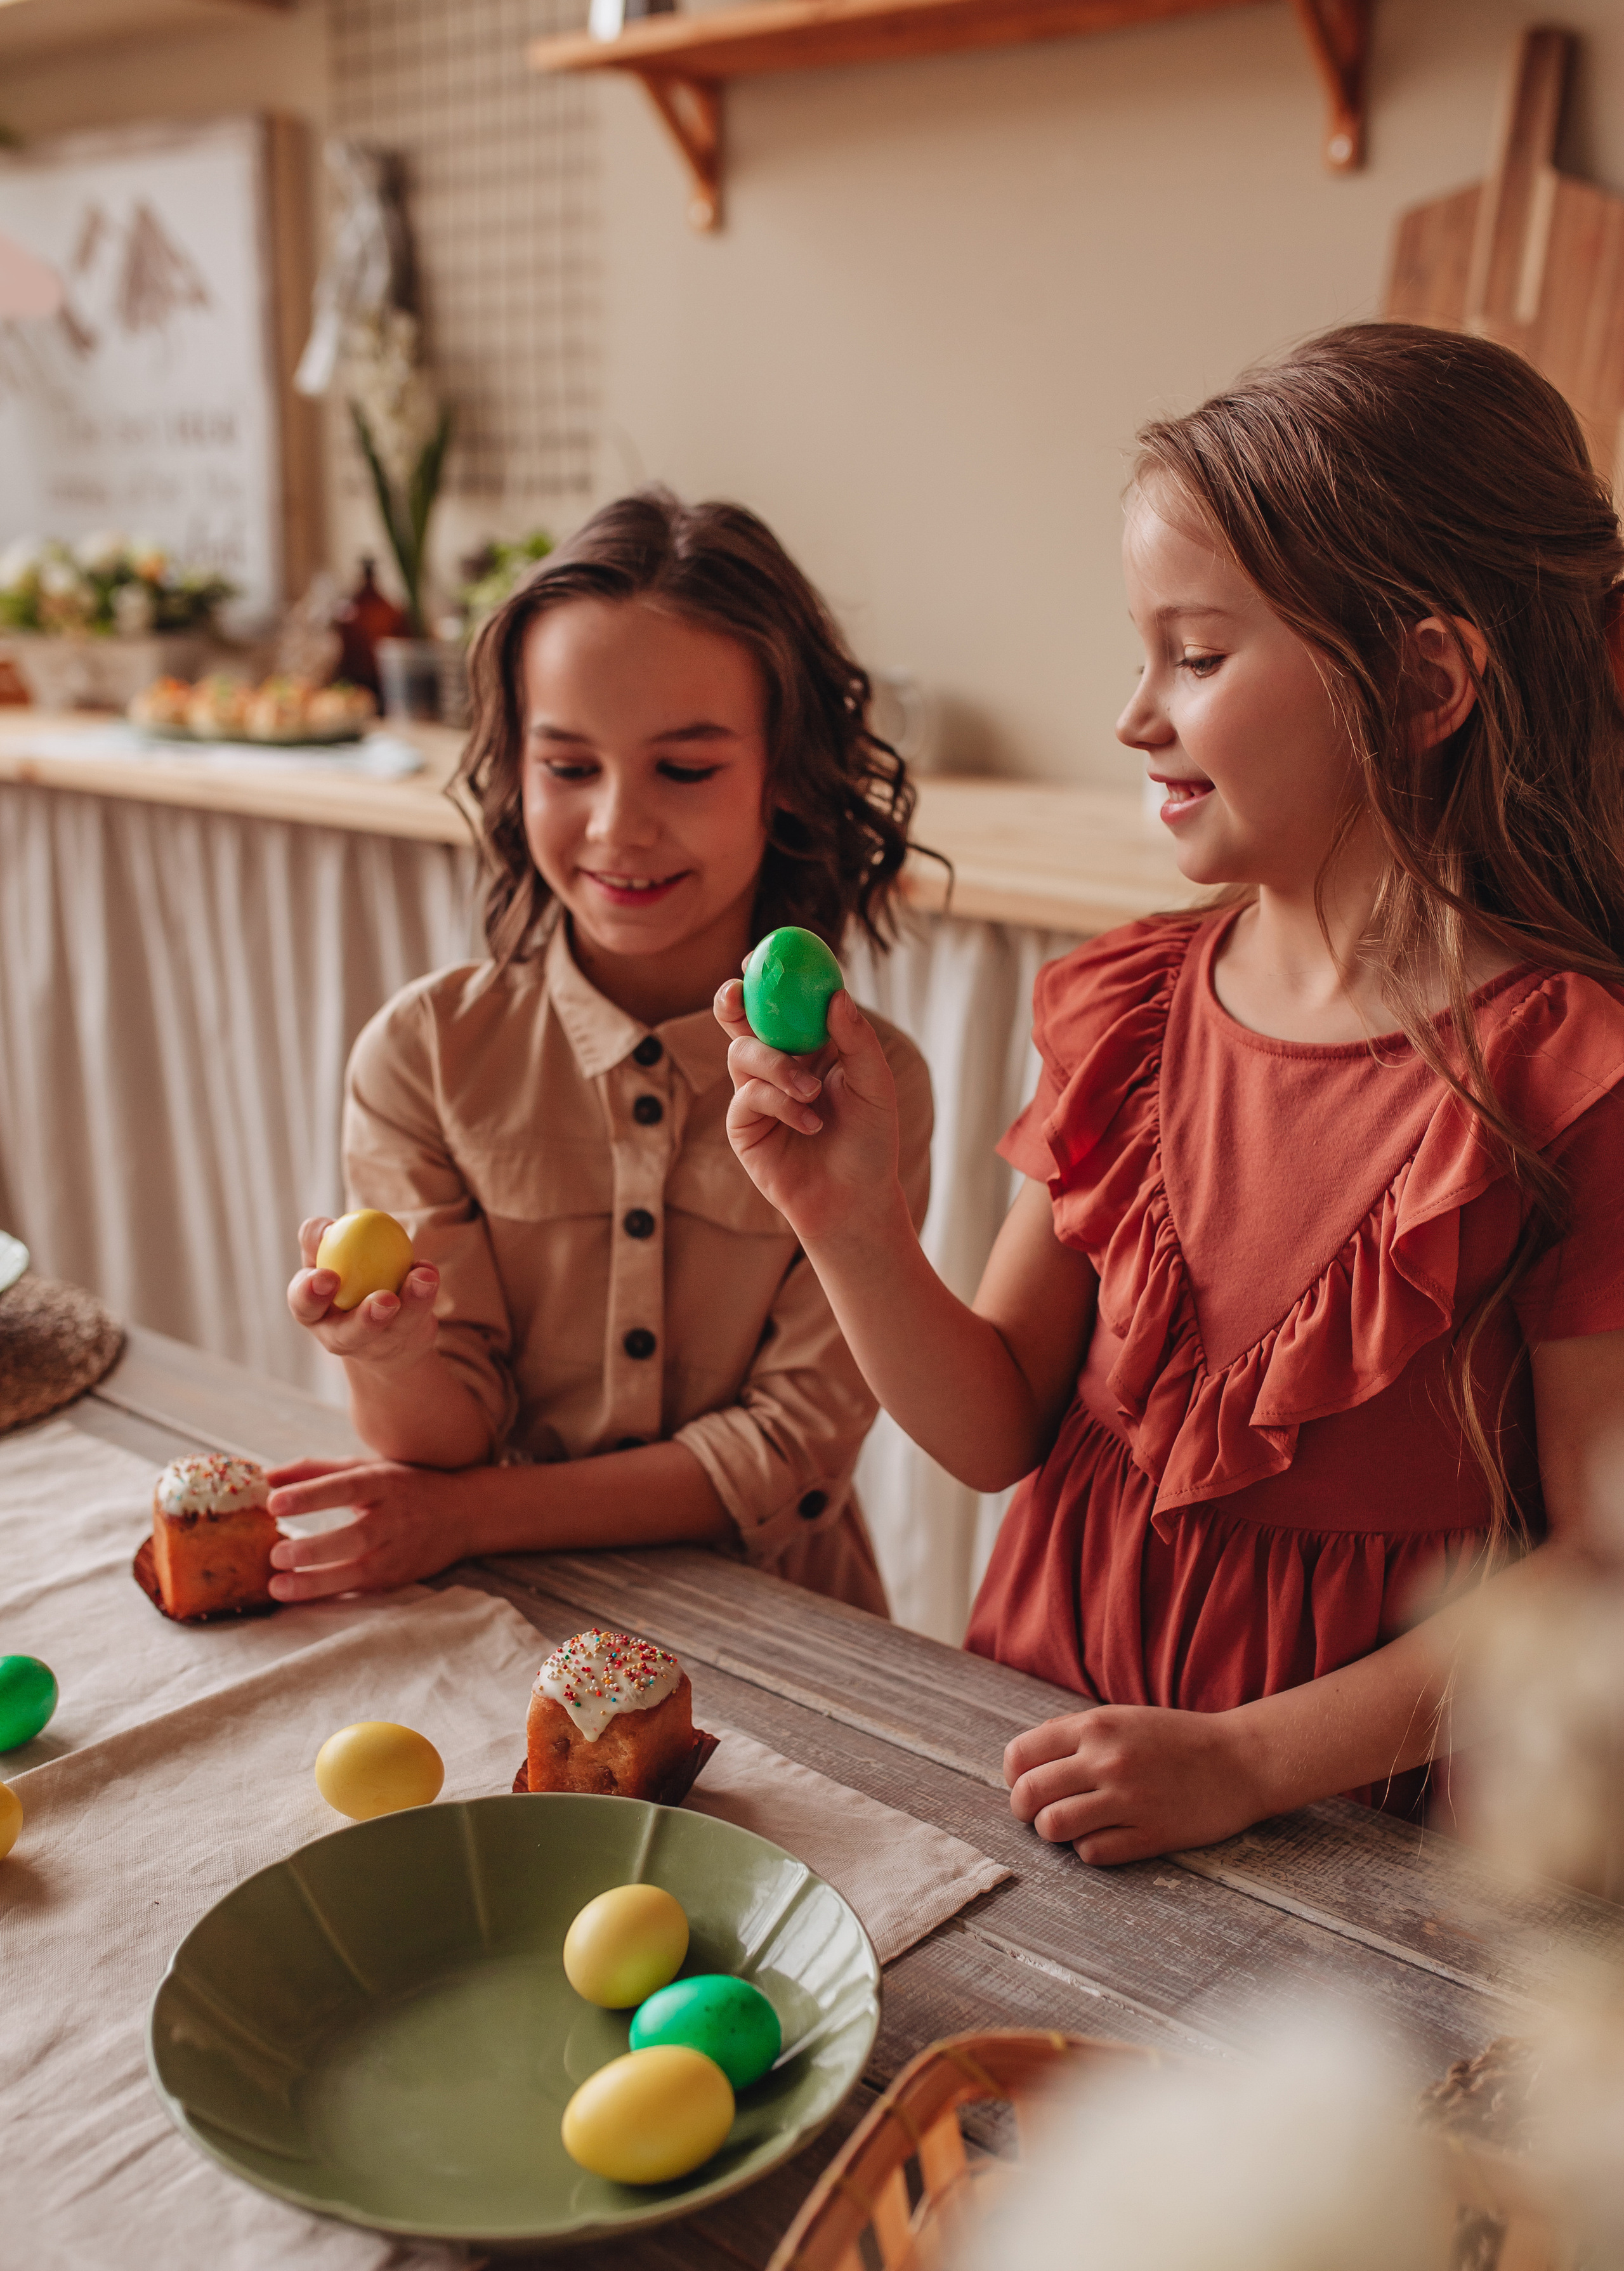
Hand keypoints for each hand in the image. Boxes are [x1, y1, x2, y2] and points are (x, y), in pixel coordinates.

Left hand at [265, 1456, 477, 1599]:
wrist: (464, 1513)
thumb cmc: (403, 1485)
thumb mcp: (366, 1468)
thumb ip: (314, 1471)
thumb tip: (264, 1476)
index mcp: (385, 1483)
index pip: (347, 1486)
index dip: (312, 1494)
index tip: (274, 1502)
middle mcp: (395, 1518)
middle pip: (356, 1536)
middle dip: (314, 1548)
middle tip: (275, 1554)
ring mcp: (399, 1552)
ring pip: (359, 1571)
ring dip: (317, 1581)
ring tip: (278, 1586)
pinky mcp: (397, 1578)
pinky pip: (361, 1589)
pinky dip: (329, 1594)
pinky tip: (298, 1597)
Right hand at [286, 1216, 440, 1374]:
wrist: (370, 1314)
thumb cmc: (339, 1275)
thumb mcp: (323, 1255)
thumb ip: (317, 1239)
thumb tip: (328, 1227)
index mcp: (311, 1312)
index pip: (302, 1304)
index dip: (312, 1294)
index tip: (329, 1276)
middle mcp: (338, 1336)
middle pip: (348, 1335)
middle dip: (365, 1320)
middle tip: (385, 1300)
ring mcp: (374, 1345)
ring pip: (392, 1330)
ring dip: (410, 1304)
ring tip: (422, 1279)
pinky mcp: (404, 1341)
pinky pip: (418, 1318)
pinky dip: (427, 1293)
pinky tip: (430, 1272)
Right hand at [714, 980, 902, 1245]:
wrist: (855, 1200)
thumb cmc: (870, 1142)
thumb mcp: (875, 1084)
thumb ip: (856, 1039)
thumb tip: (836, 995)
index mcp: (808, 1047)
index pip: (781, 1003)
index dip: (767, 977)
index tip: (762, 954)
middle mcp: (777, 1065)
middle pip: (742, 1020)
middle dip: (732, 1001)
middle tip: (735, 991)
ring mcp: (755, 1094)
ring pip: (743, 1053)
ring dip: (777, 1066)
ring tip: (812, 1093)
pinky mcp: (743, 1125)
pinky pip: (747, 1096)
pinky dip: (780, 1103)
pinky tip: (809, 1123)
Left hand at [1005, 1704, 1268, 1864]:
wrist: (1241, 1760)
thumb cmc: (1176, 1739)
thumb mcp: (1121, 1718)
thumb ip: (1072, 1735)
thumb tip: (1024, 1762)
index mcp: (1095, 1726)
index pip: (1020, 1755)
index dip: (1014, 1776)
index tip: (1026, 1783)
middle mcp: (1106, 1760)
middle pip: (1027, 1795)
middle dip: (1024, 1810)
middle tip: (1039, 1813)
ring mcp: (1127, 1799)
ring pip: (1052, 1828)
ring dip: (1053, 1832)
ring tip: (1070, 1826)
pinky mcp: (1149, 1834)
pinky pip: (1091, 1853)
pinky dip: (1089, 1849)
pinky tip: (1105, 1837)